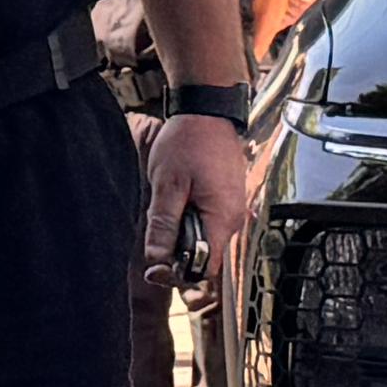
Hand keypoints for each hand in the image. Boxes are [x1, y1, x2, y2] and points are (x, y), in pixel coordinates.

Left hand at [139, 109, 250, 309]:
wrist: (207, 111)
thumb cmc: (189, 142)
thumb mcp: (167, 185)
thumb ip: (163, 225)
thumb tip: (156, 261)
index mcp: (222, 219)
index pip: (205, 269)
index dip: (178, 275)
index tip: (153, 268)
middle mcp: (233, 220)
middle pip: (206, 259)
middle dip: (178, 257)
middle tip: (153, 241)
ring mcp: (232, 211)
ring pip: (206, 243)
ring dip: (182, 239)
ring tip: (165, 215)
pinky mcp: (226, 202)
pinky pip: (209, 227)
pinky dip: (190, 225)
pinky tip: (177, 207)